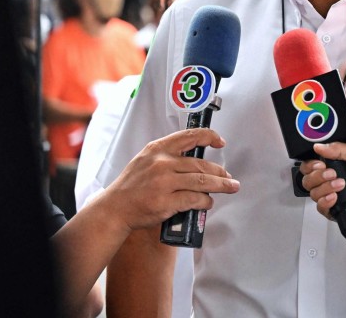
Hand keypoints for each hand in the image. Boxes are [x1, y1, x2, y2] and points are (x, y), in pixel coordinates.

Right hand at [105, 128, 238, 231]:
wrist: (115, 208)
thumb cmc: (131, 186)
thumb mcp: (146, 160)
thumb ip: (167, 156)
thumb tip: (195, 161)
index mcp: (158, 149)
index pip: (189, 136)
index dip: (209, 137)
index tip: (220, 141)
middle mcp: (162, 163)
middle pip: (200, 164)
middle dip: (219, 171)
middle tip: (229, 176)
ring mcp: (164, 182)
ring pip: (202, 181)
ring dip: (220, 185)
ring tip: (230, 187)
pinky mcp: (166, 201)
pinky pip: (194, 199)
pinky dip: (205, 201)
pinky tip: (208, 202)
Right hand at [299, 142, 345, 222]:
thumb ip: (338, 148)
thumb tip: (319, 146)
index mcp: (330, 166)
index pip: (309, 166)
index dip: (310, 165)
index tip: (320, 163)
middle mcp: (326, 181)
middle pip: (307, 179)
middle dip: (318, 176)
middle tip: (332, 173)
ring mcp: (328, 195)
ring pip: (313, 193)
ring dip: (326, 187)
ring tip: (341, 185)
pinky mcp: (331, 209)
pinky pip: (319, 207)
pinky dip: (326, 201)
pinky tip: (335, 196)